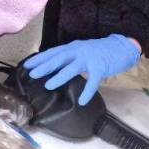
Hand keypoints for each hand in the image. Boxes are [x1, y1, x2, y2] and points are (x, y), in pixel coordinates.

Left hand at [23, 34, 140, 105]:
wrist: (121, 47)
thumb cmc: (98, 51)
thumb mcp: (80, 51)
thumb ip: (68, 57)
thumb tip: (51, 67)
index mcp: (72, 47)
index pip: (53, 52)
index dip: (39, 58)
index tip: (27, 65)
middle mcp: (79, 51)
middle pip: (58, 58)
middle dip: (44, 66)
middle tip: (32, 74)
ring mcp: (90, 59)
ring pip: (72, 68)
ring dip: (59, 77)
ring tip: (48, 86)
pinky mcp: (101, 68)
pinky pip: (93, 81)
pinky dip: (87, 91)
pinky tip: (82, 100)